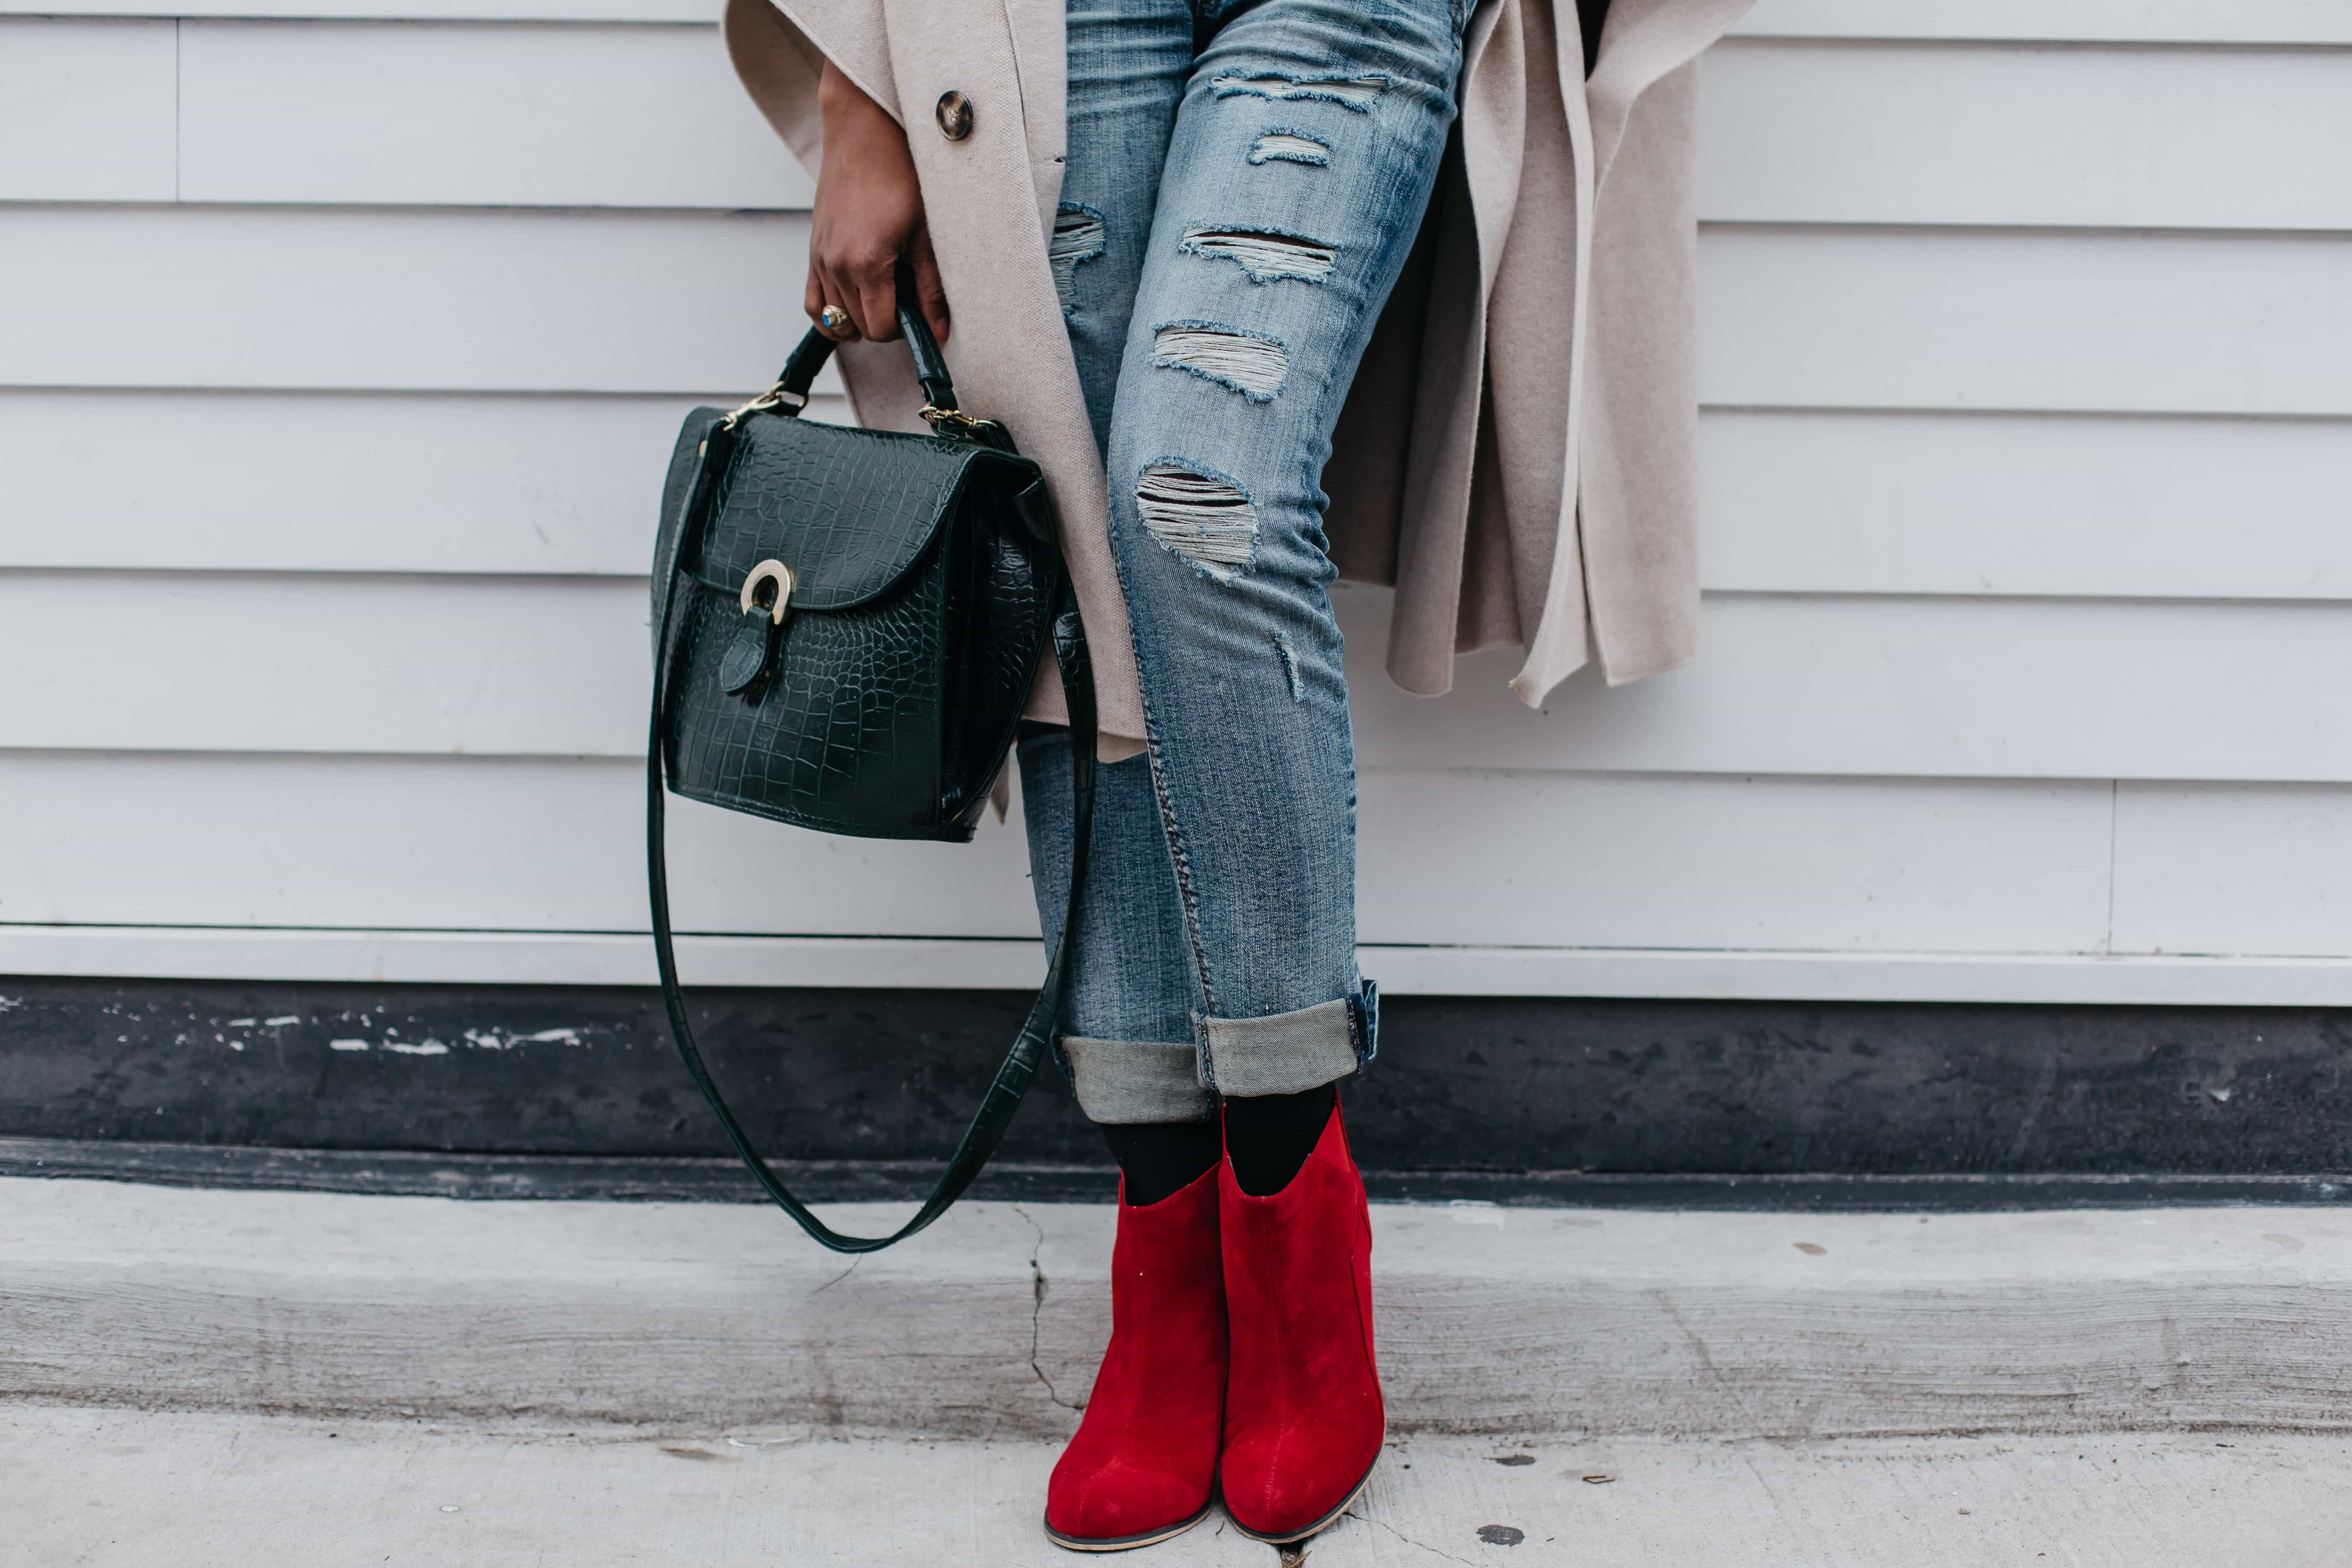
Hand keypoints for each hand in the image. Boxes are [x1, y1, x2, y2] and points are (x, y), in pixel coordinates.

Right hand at [806, 61, 949, 344]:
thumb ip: (931, 289)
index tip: (920, 307)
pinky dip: (832, 315)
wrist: (864, 134)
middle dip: (886, 320)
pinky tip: (855, 306)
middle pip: (861, 326)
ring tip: (885, 291)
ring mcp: (819, 260)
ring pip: (836, 319)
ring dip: (862, 316)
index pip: (881, 328)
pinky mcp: (812, 252)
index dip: (905, 327)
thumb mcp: (925, 235)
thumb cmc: (901, 176)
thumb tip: (940, 334)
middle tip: (907, 291)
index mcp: (866, 264)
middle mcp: (835, 266)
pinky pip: (813, 304)